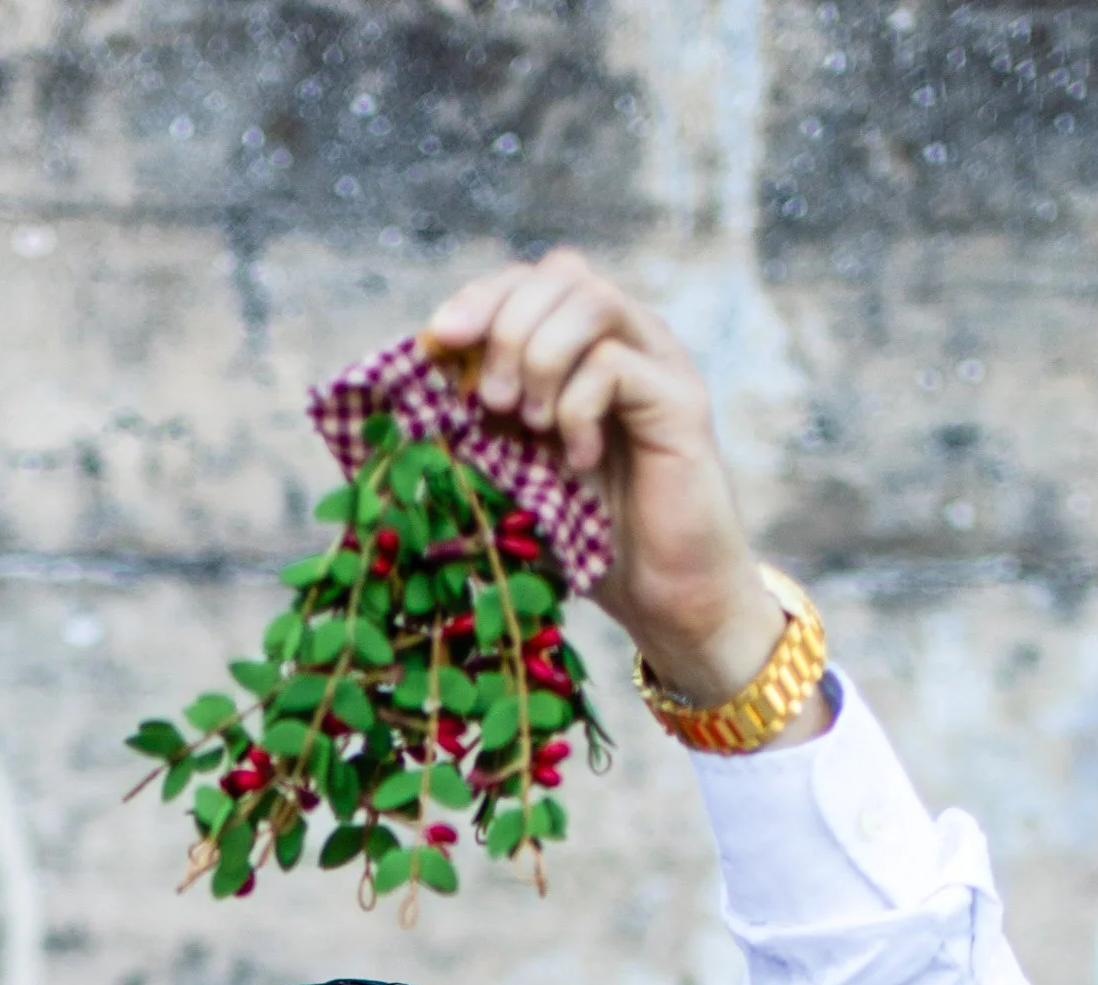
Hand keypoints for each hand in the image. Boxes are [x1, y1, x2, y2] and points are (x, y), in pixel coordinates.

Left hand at [421, 249, 826, 734]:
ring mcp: (659, 364)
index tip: (438, 342)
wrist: (666, 598)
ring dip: (541, 359)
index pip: (530, 280)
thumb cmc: (592, 541)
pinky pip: (614, 366)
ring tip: (532, 427)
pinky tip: (580, 461)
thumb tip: (416, 387)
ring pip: (592, 303)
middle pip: (562, 272)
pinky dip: (578, 410)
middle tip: (492, 403)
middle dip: (507, 326)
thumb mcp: (518, 473)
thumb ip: (482, 425)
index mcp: (585, 348)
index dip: (480, 298)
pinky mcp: (681, 401)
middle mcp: (628, 339)